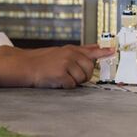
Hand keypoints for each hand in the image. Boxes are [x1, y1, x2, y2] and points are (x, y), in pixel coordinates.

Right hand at [0, 44, 115, 88]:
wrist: (23, 66)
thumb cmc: (42, 62)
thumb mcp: (60, 52)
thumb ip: (79, 52)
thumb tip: (97, 49)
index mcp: (71, 49)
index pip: (92, 50)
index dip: (104, 52)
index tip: (114, 51)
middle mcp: (70, 54)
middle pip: (89, 69)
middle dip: (84, 75)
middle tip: (71, 76)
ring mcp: (65, 63)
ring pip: (81, 78)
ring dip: (73, 81)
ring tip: (60, 77)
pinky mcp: (60, 74)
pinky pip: (71, 85)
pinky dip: (65, 86)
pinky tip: (56, 81)